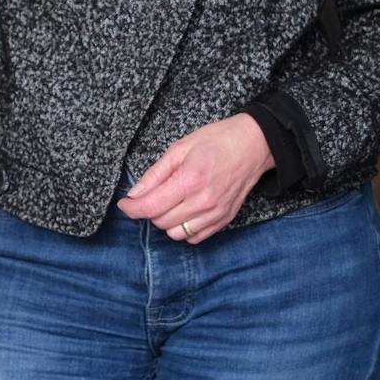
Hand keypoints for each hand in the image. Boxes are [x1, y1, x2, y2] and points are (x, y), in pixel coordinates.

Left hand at [117, 114, 273, 243]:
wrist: (254, 145)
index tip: (124, 204)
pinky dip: (183, 228)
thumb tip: (135, 193)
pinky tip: (184, 210)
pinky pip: (194, 238)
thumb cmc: (217, 141)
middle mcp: (203, 202)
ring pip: (175, 234)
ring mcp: (215, 214)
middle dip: (149, 209)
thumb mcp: (180, 147)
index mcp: (189, 180)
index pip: (150, 207)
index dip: (131, 208)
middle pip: (160, 222)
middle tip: (151, 193)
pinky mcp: (224, 220)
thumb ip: (155, 173)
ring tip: (170, 201)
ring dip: (166, 220)